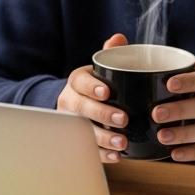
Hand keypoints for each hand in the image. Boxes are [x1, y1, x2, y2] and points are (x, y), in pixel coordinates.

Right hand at [57, 33, 129, 162]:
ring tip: (123, 142)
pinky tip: (117, 156)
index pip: (80, 82)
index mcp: (77, 81)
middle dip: (102, 114)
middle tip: (124, 119)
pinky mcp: (77, 140)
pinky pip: (87, 149)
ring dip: (103, 138)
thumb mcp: (101, 69)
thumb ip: (111, 55)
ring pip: (84, 131)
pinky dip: (102, 154)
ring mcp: (71, 122)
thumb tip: (118, 38)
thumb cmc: (97, 85)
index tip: (107, 92)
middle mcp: (70, 101)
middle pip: (82, 108)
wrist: (78, 107)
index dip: (92, 87)